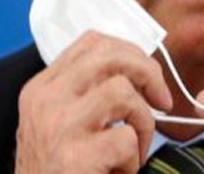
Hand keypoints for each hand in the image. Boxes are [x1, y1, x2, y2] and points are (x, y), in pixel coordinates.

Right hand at [15, 31, 172, 172]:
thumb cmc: (60, 172)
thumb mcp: (60, 124)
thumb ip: (88, 93)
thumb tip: (141, 72)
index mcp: (42, 88)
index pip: (91, 43)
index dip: (130, 52)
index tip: (148, 77)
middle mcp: (46, 101)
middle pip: (110, 55)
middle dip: (148, 73)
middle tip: (161, 101)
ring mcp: (59, 127)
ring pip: (123, 93)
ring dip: (143, 124)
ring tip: (133, 150)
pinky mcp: (75, 157)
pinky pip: (126, 139)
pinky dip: (134, 159)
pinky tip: (118, 173)